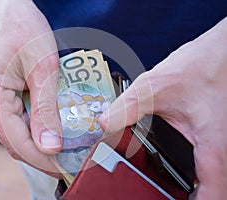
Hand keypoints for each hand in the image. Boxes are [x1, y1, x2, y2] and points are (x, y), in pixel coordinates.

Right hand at [0, 0, 61, 176]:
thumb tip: (51, 147)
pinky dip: (33, 120)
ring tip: (67, 134)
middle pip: (15, 138)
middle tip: (72, 151)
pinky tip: (51, 117)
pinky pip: (12, 115)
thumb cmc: (21, 25)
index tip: (65, 165)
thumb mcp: (43, 67)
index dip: (43, 158)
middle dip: (45, 147)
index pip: (17, 142)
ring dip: (41, 133)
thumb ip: (46, 110)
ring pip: (15, 128)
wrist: (3, 4)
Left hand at [99, 17, 226, 198]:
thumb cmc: (201, 65)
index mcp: (212, 145)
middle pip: (207, 189)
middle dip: (182, 196)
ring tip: (159, 183)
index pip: (212, 195)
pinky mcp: (211, 136)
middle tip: (155, 193)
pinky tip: (167, 160)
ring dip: (186, 184)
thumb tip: (103, 123)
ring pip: (206, 176)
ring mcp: (218, 144)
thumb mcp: (156, 87)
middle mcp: (219, 149)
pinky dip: (187, 167)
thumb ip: (127, 107)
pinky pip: (202, 161)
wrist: (220, 52)